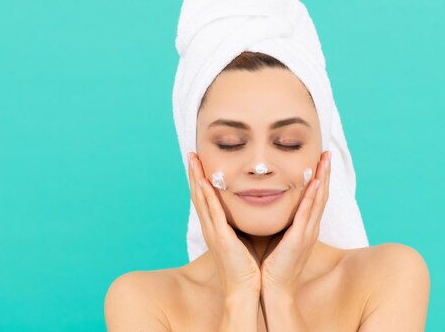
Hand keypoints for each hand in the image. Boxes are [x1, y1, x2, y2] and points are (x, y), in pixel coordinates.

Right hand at [187, 152, 261, 296]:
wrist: (246, 290)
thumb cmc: (248, 266)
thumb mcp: (244, 237)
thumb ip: (244, 222)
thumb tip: (253, 206)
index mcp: (217, 227)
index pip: (206, 198)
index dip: (201, 179)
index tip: (199, 161)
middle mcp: (211, 227)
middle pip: (199, 195)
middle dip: (194, 174)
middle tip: (191, 154)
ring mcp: (213, 232)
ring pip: (201, 199)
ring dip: (196, 178)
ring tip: (192, 160)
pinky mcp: (220, 238)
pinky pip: (212, 212)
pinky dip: (206, 196)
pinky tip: (204, 182)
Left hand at [259, 150, 331, 295]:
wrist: (274, 288)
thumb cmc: (273, 264)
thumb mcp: (278, 236)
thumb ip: (280, 221)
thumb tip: (270, 203)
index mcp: (305, 226)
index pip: (315, 197)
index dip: (319, 177)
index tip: (319, 159)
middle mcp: (310, 227)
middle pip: (321, 194)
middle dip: (325, 172)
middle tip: (327, 152)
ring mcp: (307, 233)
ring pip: (318, 200)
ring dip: (322, 179)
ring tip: (324, 160)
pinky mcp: (299, 239)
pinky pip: (307, 214)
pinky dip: (312, 197)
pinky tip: (315, 182)